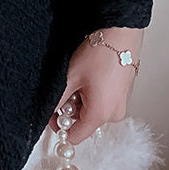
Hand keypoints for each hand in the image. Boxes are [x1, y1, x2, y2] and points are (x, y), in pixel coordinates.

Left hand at [47, 27, 144, 144]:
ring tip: (80, 77)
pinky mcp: (122, 94)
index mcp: (101, 114)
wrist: (120, 33)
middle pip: (83, 122)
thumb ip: (56, 100)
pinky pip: (102, 101)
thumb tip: (47, 112)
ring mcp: (120, 104)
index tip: (50, 112)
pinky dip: (92, 93)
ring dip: (80, 99)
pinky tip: (90, 76)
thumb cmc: (99, 53)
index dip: (58, 126)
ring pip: (91, 110)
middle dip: (70, 108)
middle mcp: (114, 113)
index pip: (75, 136)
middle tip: (67, 86)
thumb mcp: (70, 78)